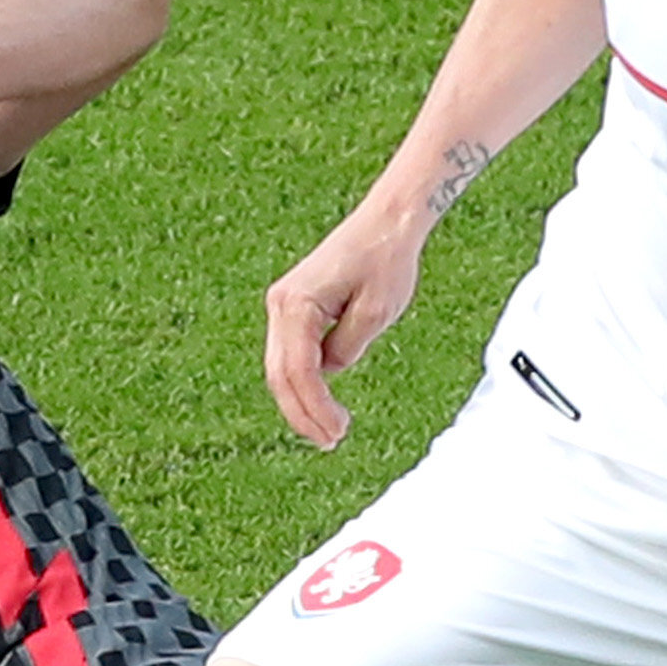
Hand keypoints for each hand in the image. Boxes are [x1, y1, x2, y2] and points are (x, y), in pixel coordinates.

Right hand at [263, 216, 425, 448]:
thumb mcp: (377, 311)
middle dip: (303, 414)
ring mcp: (282, 305)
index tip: (338, 432)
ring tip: (328, 432)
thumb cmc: (386, 261)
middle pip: (280, 375)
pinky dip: (303, 383)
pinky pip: (290, 354)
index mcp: (296, 304)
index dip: (315, 408)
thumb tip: (329, 370)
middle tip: (331, 442)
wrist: (386, 223)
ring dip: (300, 402)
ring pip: (281, 368)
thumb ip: (348, 347)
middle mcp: (280, 304)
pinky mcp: (293, 307)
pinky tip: (321, 403)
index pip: (299, 370)